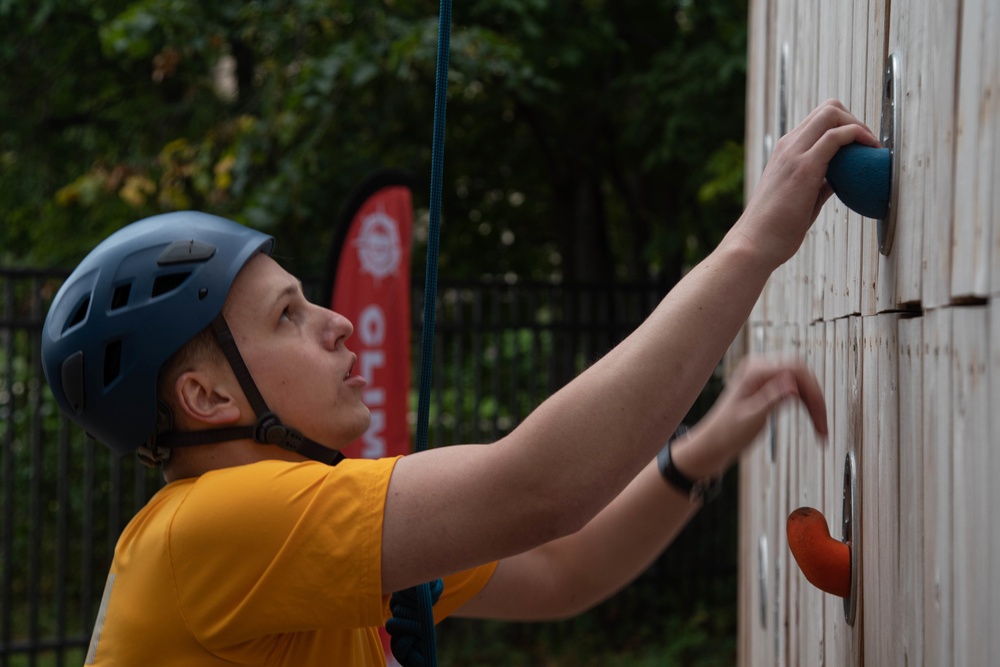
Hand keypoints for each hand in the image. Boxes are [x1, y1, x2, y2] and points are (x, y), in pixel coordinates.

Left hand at [671, 357, 827, 479]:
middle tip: (823, 425)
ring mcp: (765, 380)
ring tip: (821, 429)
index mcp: (755, 371)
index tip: (820, 413)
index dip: (813, 391)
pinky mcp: (768, 390)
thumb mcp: (752, 417)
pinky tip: (813, 421)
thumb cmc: (726, 433)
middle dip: (816, 400)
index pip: (796, 369)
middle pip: (802, 376)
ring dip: (814, 405)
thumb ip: (772, 398)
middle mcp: (760, 370)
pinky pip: (796, 392)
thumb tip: (793, 382)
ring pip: (802, 385)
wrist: (713, 446)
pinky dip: (806, 407)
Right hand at [733, 99, 879, 267]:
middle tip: (869, 145)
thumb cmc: (775, 229)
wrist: (754, 244)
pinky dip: (858, 136)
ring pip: (832, 113)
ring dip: (859, 125)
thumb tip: (839, 181)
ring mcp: (794, 154)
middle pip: (829, 108)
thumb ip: (820, 183)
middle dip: (856, 119)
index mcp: (786, 151)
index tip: (860, 147)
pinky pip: (836, 137)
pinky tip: (870, 152)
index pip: (819, 119)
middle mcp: (788, 146)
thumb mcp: (801, 199)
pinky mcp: (804, 167)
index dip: (845, 125)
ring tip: (872, 148)